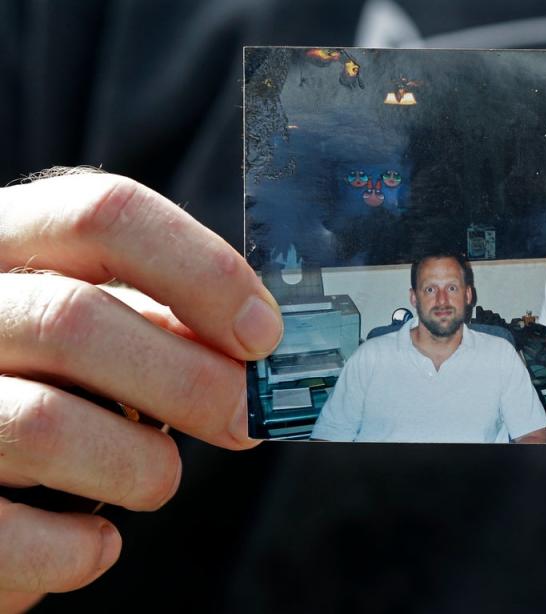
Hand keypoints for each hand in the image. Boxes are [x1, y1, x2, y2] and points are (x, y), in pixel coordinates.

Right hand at [0, 172, 282, 607]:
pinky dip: (80, 550)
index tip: (263, 334)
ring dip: (140, 468)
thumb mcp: (89, 321)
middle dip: (190, 383)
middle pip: (75, 322)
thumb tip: (259, 351)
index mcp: (7, 243)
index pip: (104, 215)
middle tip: (243, 421)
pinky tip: (94, 540)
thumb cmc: (39, 377)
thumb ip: (159, 322)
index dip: (203, 272)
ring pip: (46, 427)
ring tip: (152, 478)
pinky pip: (14, 538)